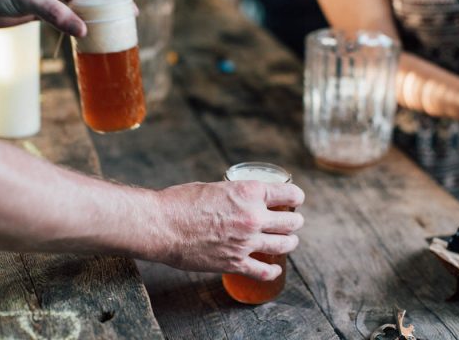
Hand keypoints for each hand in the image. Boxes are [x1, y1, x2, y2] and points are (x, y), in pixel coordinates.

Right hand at [142, 181, 304, 280]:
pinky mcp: (235, 263)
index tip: (296, 200)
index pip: (290, 195)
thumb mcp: (216, 187)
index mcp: (250, 192)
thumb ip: (235, 195)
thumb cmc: (181, 202)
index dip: (296, 197)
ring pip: (284, 245)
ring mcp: (246, 242)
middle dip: (295, 221)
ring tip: (289, 242)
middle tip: (293, 222)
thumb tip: (242, 201)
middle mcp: (254, 217)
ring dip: (290, 243)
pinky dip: (273, 271)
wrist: (161, 225)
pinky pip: (264, 271)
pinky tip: (275, 269)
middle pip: (291, 222)